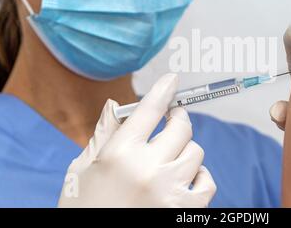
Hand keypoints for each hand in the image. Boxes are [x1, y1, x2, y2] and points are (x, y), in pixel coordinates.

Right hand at [58, 74, 216, 207]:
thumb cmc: (84, 207)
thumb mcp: (82, 171)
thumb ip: (102, 135)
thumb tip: (114, 105)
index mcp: (119, 154)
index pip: (149, 110)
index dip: (163, 90)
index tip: (172, 80)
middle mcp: (148, 169)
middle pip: (180, 127)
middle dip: (177, 120)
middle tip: (172, 121)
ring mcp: (170, 191)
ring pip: (195, 152)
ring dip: (185, 151)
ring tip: (170, 159)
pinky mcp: (185, 211)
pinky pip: (208, 181)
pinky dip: (199, 177)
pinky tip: (184, 179)